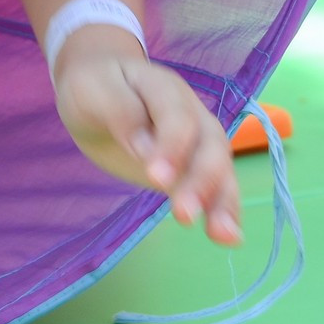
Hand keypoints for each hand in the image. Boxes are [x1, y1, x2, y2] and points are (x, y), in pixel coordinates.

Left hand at [52, 31, 242, 246]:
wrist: (99, 86)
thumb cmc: (95, 87)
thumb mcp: (94, 90)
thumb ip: (121, 113)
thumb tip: (145, 150)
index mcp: (164, 89)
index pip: (176, 117)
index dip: (171, 146)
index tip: (156, 179)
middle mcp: (192, 113)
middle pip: (209, 145)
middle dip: (201, 181)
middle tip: (183, 214)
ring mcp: (197, 140)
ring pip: (221, 168)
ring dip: (223, 202)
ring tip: (224, 236)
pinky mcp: (191, 167)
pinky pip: (215, 187)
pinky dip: (224, 210)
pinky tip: (228, 238)